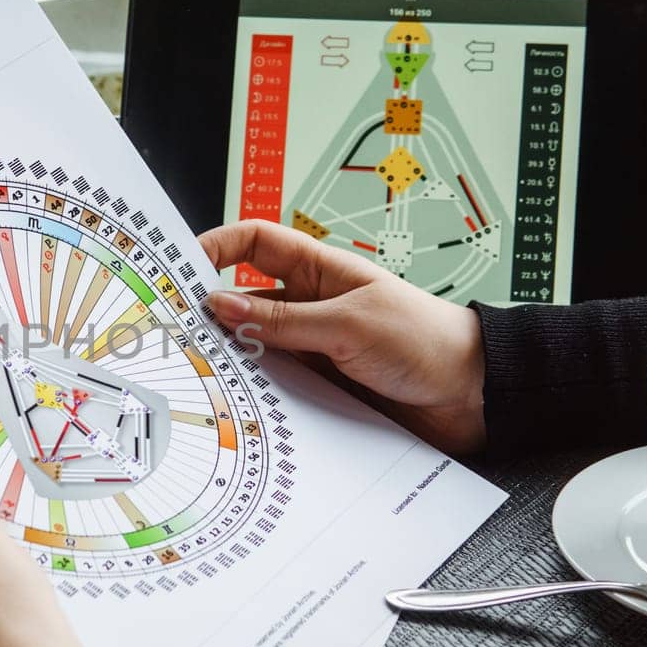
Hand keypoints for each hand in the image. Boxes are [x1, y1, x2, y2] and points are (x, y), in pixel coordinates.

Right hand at [201, 220, 486, 453]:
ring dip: (231, 358)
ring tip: (200, 370)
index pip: (255, 243)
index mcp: (320, 271)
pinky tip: (237, 403)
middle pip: (244, 299)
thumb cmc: (424, 340)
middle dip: (209, 311)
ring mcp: (311, 347)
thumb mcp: (348, 324)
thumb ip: (282, 319)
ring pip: (253, 348)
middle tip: (175, 328)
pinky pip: (273, 387)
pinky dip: (253, 394)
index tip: (181, 263)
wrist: (472, 396)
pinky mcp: (318, 386)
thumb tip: (220, 304)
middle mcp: (310, 306)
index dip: (217, 245)